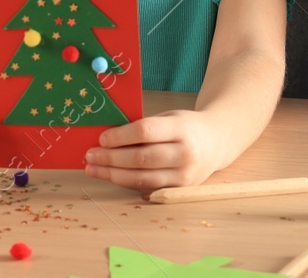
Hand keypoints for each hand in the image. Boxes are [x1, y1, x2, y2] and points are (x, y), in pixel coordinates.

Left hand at [85, 110, 224, 191]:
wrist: (217, 142)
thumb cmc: (187, 127)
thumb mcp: (169, 118)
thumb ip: (145, 127)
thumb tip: (108, 138)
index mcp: (181, 129)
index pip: (145, 132)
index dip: (120, 136)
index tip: (101, 138)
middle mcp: (185, 153)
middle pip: (141, 159)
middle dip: (111, 159)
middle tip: (90, 156)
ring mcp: (184, 175)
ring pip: (142, 178)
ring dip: (113, 175)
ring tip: (93, 169)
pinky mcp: (180, 190)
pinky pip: (148, 187)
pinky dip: (126, 182)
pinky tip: (111, 177)